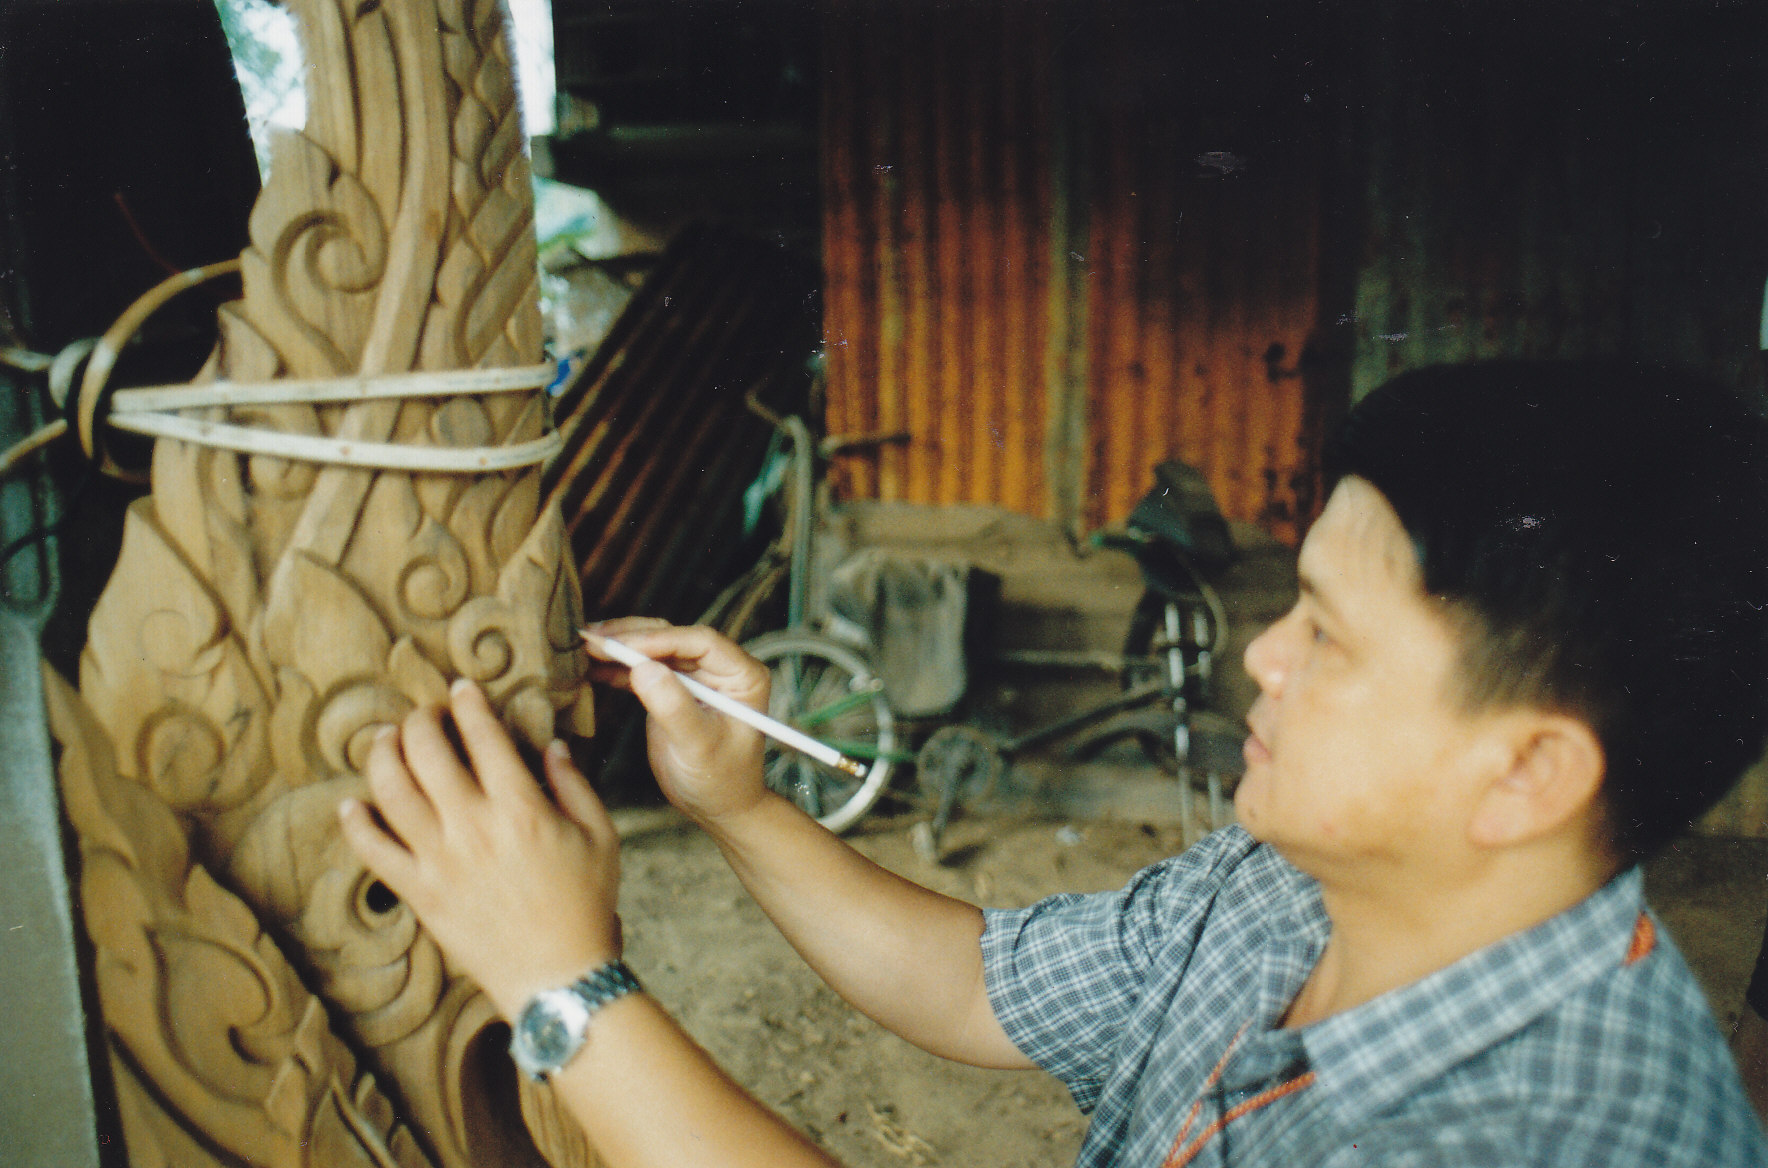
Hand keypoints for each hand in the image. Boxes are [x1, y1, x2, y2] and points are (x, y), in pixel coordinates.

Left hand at [338, 679, 620, 1019]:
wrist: (558, 977)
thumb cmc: (586, 905)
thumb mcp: (600, 836)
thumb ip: (574, 785)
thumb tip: (552, 747)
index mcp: (520, 807)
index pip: (483, 736)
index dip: (469, 704)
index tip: (462, 688)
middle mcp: (472, 826)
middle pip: (427, 752)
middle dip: (420, 720)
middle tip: (423, 713)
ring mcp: (439, 860)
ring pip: (391, 791)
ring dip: (382, 755)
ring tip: (385, 740)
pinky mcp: (419, 892)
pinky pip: (373, 851)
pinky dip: (356, 824)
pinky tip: (352, 805)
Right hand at [582, 619, 771, 828]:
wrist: (716, 807)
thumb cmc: (720, 780)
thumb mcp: (698, 745)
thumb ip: (673, 706)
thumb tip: (643, 668)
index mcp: (741, 674)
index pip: (699, 642)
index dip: (660, 640)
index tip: (623, 647)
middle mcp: (719, 668)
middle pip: (672, 638)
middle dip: (631, 638)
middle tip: (591, 639)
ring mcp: (694, 677)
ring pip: (653, 649)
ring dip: (618, 647)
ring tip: (582, 645)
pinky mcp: (671, 689)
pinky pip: (642, 669)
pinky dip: (616, 668)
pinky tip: (589, 666)